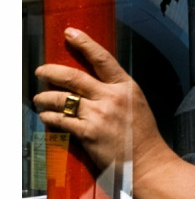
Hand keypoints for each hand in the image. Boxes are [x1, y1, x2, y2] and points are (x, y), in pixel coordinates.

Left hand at [33, 28, 166, 174]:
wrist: (149, 164)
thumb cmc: (143, 138)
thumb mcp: (137, 105)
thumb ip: (117, 92)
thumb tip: (92, 83)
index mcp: (126, 88)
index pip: (102, 59)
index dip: (85, 43)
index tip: (70, 34)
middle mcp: (112, 98)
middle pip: (73, 77)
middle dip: (50, 72)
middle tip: (41, 72)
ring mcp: (99, 116)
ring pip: (61, 98)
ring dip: (45, 98)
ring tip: (40, 99)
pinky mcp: (88, 133)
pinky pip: (60, 120)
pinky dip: (49, 117)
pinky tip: (46, 117)